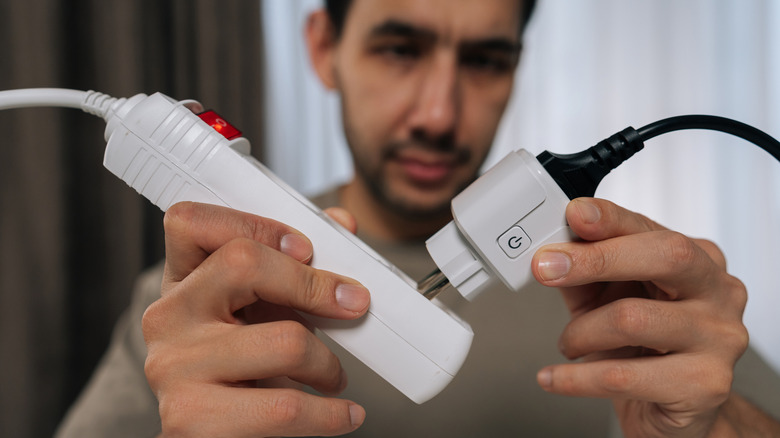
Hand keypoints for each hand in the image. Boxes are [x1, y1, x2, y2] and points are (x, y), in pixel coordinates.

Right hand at [142, 202, 367, 436]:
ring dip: (327, 363)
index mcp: (182, 279)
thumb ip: (298, 262)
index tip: (308, 249)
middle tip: (353, 306)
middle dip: (314, 285)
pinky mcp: (191, 421)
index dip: (255, 225)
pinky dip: (329, 414)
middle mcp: (168, 316)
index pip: (194, 222)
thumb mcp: (263, 307)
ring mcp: (173, 368)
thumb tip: (342, 224)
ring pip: (283, 341)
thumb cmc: (246, 364)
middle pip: (243, 263)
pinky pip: (285, 409)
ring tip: (334, 377)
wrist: (217, 436)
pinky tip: (343, 414)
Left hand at [531, 198, 748, 436]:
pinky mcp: (704, 385)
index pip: (651, 228)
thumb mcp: (608, 298)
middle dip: (596, 259)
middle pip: (665, 257)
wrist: (673, 411)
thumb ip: (584, 270)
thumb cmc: (644, 347)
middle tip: (547, 268)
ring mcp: (719, 338)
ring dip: (581, 332)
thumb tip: (551, 249)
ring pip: (633, 319)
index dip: (610, 219)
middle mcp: (718, 292)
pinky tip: (555, 377)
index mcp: (698, 259)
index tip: (573, 215)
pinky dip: (576, 378)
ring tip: (569, 344)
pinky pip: (623, 375)